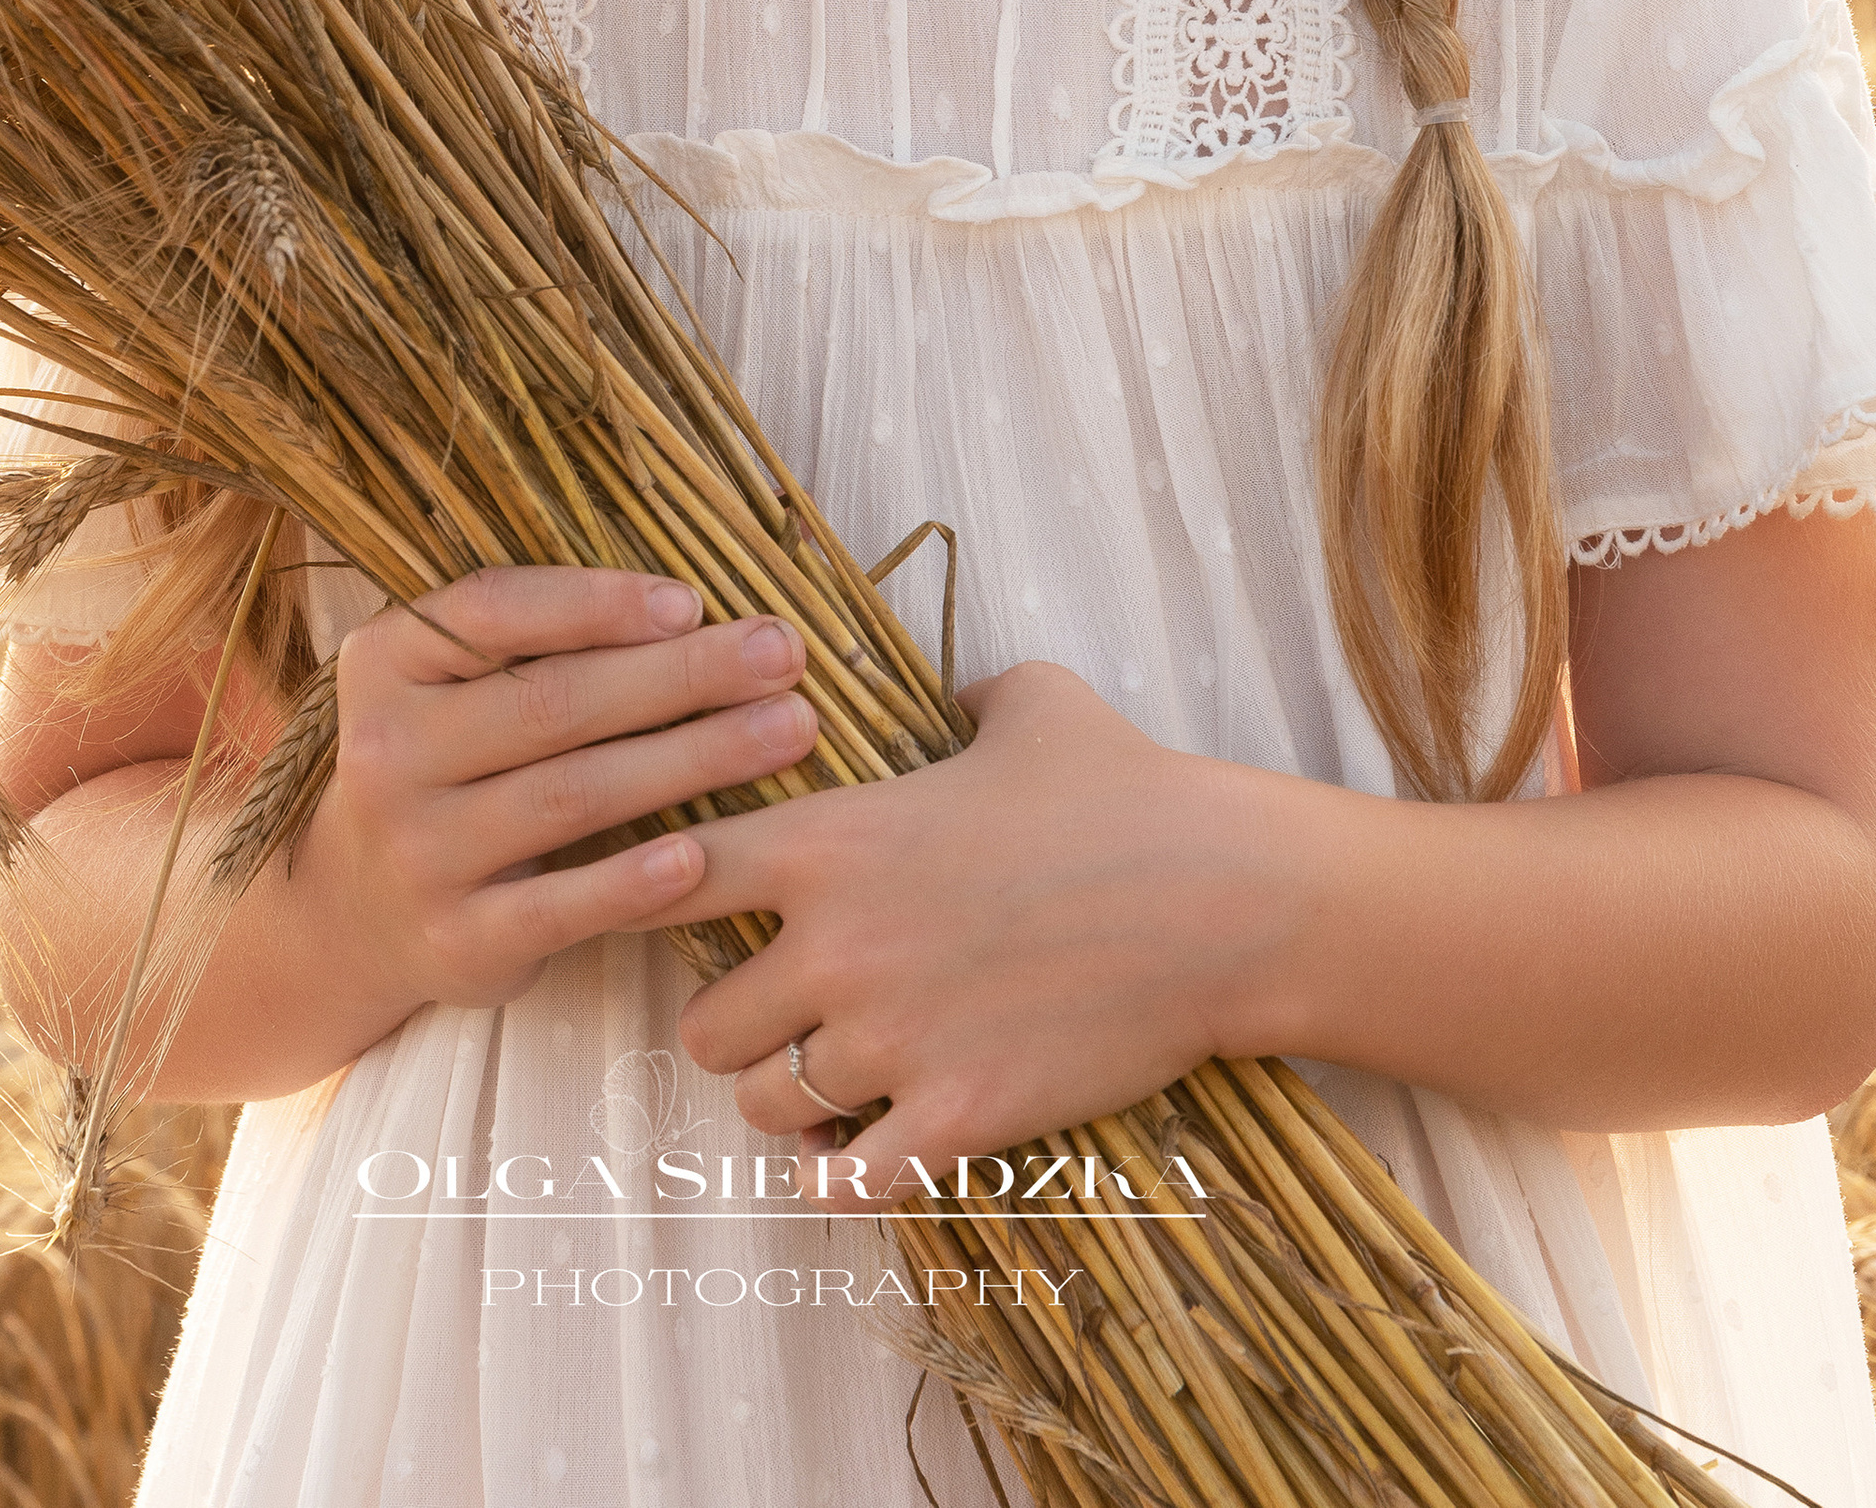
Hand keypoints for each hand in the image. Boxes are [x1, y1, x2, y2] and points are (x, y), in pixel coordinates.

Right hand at [308, 565, 818, 1039]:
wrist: (354, 912)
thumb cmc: (445, 764)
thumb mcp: (447, 685)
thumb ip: (532, 642)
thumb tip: (689, 612)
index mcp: (386, 663)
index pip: (493, 610)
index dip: (598, 602)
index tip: (694, 601)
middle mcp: (387, 752)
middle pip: (553, 703)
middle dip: (681, 675)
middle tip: (781, 655)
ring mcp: (419, 851)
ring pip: (571, 796)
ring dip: (691, 760)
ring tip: (784, 732)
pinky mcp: (457, 939)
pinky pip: (557, 907)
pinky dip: (630, 881)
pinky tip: (701, 856)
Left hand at [663, 660, 1296, 1207]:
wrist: (1223, 898)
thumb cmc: (1127, 789)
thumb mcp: (1033, 703)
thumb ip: (965, 695)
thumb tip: (956, 694)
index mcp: (831, 841)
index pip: (669, 874)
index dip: (652, 894)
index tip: (673, 910)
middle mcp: (836, 947)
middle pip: (700, 1026)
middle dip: (734, 1025)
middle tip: (778, 1016)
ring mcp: (891, 1043)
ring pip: (760, 1105)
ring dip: (784, 1098)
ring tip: (825, 1082)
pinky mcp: (954, 1120)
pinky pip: (841, 1181)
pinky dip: (838, 1171)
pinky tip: (864, 1145)